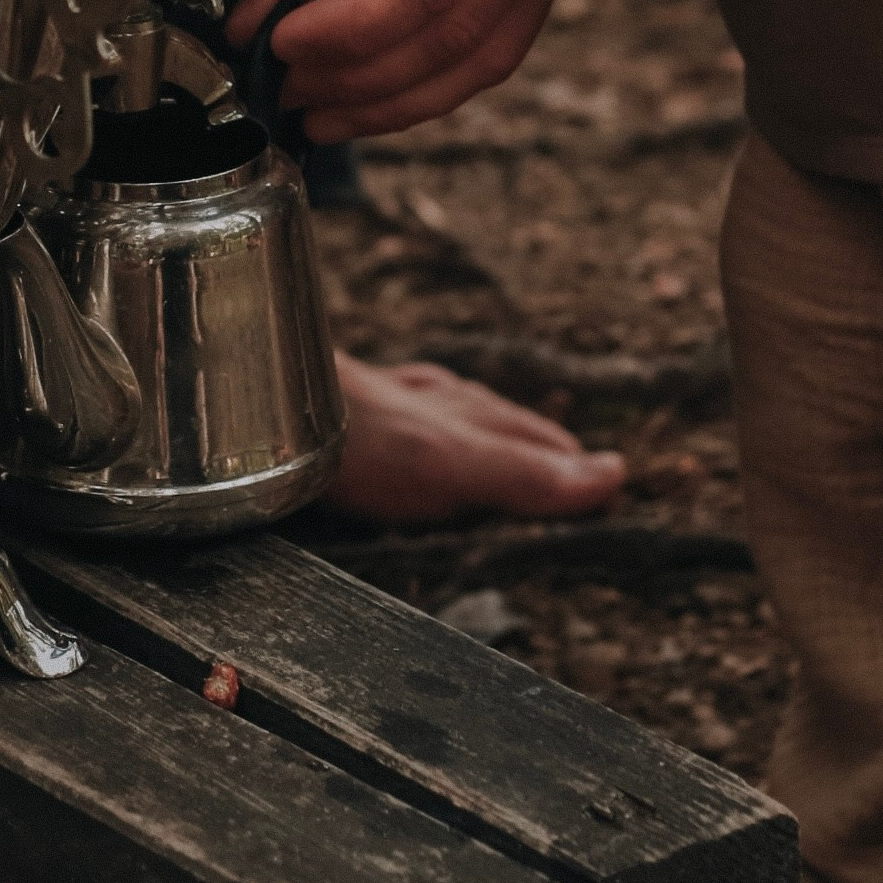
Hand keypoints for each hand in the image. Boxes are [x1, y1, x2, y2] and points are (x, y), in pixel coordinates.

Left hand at [243, 0, 592, 139]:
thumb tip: (248, 26)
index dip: (350, 28)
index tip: (284, 42)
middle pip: (453, 26)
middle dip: (360, 75)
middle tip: (289, 90)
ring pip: (480, 57)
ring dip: (392, 100)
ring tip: (319, 111)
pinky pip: (496, 52)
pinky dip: (430, 88)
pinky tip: (372, 98)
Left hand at [327, 356, 623, 523]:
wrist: (268, 406)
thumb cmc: (361, 439)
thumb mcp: (455, 465)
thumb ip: (526, 474)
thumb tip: (614, 475)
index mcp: (469, 416)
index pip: (539, 441)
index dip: (573, 462)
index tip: (608, 479)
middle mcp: (434, 404)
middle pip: (499, 424)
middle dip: (535, 445)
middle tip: (569, 466)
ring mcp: (389, 406)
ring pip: (451, 417)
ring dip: (480, 434)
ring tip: (499, 446)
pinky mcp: (346, 419)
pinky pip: (399, 425)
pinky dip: (422, 435)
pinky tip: (408, 438)